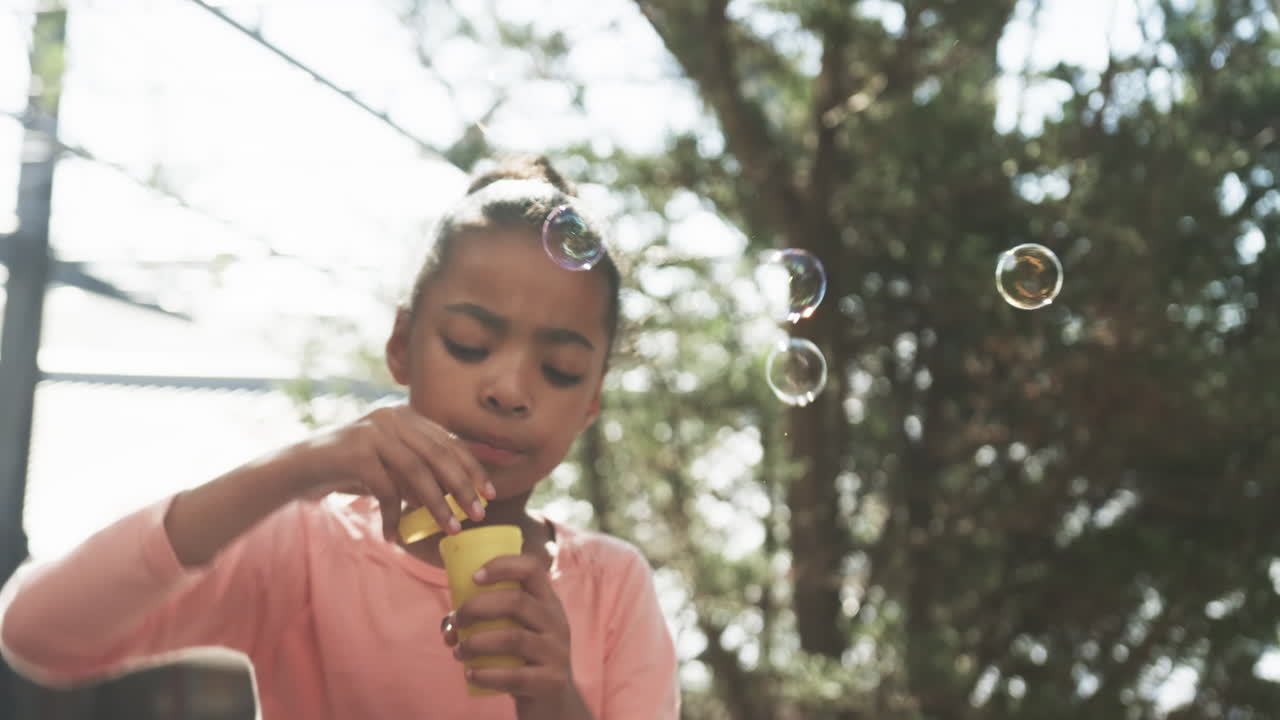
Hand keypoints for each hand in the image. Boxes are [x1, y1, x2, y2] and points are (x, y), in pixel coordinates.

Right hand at [282, 404, 493, 540]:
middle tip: (477, 515)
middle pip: (440, 454)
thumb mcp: (391, 464)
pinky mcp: (355, 451)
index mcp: (407, 416)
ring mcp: (373, 431)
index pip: (450, 441)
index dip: (473, 468)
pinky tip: (394, 536)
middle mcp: (393, 417)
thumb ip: (421, 468)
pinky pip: (386, 488)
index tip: (490, 494)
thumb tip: (464, 491)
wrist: (298, 469)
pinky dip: (394, 515)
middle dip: (463, 487)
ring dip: (437, 505)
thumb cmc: (352, 471)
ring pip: (417, 471)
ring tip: (449, 530)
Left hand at [442, 554, 580, 708]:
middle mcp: (556, 621)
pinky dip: (487, 675)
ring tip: (457, 651)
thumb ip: (489, 620)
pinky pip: (515, 676)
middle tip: (456, 620)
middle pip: (517, 602)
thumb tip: (449, 625)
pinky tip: (470, 675)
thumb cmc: (524, 657)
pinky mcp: (551, 680)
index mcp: (547, 601)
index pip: (532, 569)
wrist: (552, 699)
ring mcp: (556, 651)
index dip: (502, 566)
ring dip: (476, 643)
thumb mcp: (518, 630)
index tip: (474, 577)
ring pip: (513, 639)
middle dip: (477, 608)